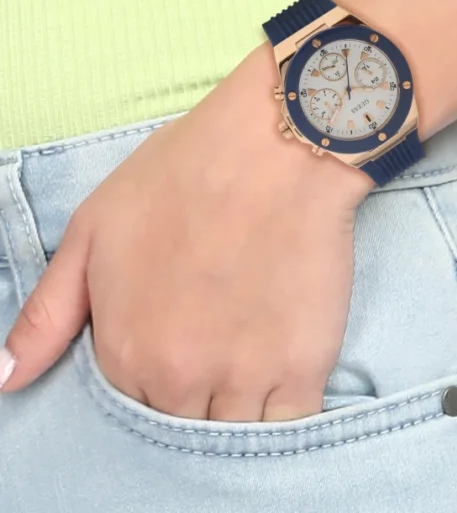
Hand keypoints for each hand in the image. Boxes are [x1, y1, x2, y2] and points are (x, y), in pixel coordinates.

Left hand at [0, 46, 373, 420]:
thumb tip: (5, 380)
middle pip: (185, 424)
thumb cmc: (183, 175)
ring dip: (240, 403)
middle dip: (197, 393)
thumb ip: (47, 314)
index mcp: (125, 350)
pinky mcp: (303, 366)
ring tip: (251, 345)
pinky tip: (283, 365)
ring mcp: (244, 377)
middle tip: (219, 334)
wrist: (273, 149)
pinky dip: (284, 407)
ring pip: (235, 431)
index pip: (132, 404)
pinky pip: (290, 422)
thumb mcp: (93, 229)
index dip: (157, 372)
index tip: (180, 334)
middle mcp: (179, 378)